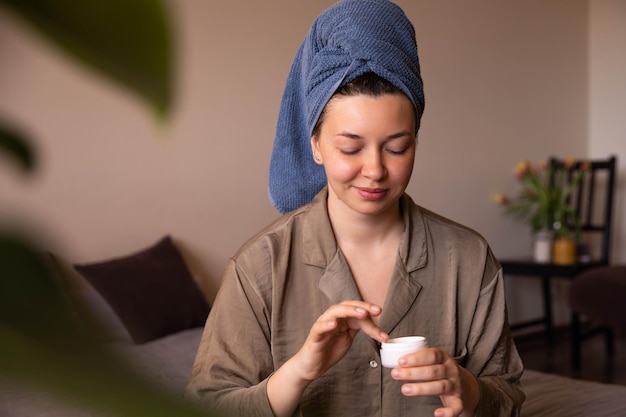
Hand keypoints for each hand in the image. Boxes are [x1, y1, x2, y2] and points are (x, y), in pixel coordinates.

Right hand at [267, 300, 387, 416]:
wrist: (311, 366)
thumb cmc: (328, 350)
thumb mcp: (348, 338)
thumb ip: (358, 328)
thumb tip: (376, 324)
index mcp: (342, 319)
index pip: (357, 311)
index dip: (370, 312)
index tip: (381, 314)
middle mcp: (332, 318)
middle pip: (347, 306)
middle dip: (363, 307)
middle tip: (377, 310)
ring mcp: (323, 325)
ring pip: (334, 312)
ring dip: (349, 311)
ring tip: (362, 313)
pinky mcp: (314, 336)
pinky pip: (319, 327)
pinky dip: (326, 324)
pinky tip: (334, 324)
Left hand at [390, 348, 479, 416]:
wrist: (466, 385)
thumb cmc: (441, 370)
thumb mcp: (433, 360)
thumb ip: (418, 358)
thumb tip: (394, 358)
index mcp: (444, 357)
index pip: (431, 355)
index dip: (416, 358)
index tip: (400, 361)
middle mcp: (451, 370)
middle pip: (433, 371)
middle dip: (413, 373)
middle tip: (395, 374)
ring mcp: (455, 386)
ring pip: (440, 387)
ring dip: (421, 388)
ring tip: (405, 389)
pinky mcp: (459, 401)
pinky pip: (455, 407)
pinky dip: (448, 412)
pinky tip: (437, 414)